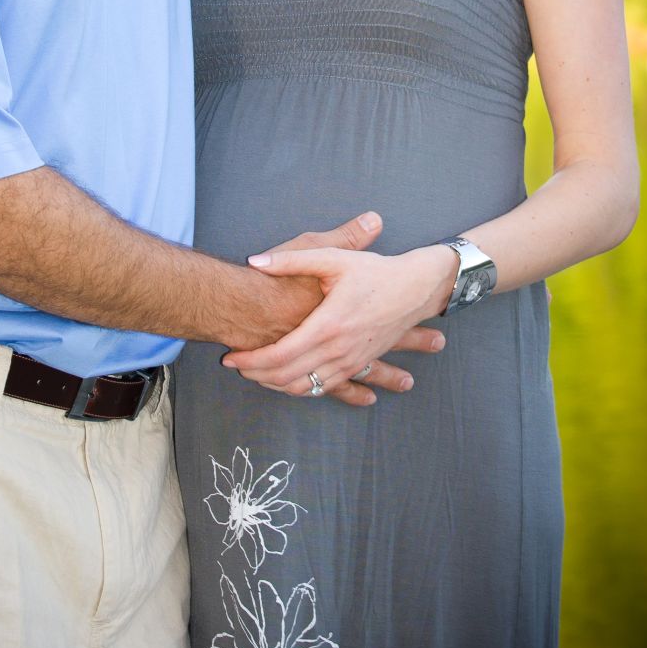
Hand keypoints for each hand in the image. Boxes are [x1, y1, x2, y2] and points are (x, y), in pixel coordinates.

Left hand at [224, 243, 451, 408]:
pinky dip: (300, 389)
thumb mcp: (333, 258)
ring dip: (276, 384)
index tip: (230, 356)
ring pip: (305, 388)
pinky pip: (324, 388)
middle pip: (287, 376)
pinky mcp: (358, 366)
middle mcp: (338, 350)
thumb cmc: (374, 271)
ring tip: (254, 374)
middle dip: (256, 374)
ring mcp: (350, 362)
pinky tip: (285, 381)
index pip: (280, 354)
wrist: (415, 289)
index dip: (252, 359)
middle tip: (234, 366)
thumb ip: (291, 260)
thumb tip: (255, 260)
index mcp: (328, 325)